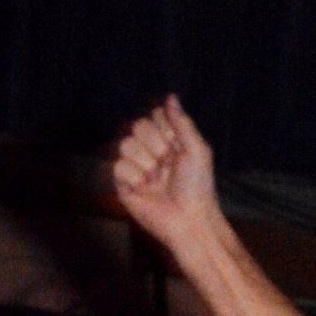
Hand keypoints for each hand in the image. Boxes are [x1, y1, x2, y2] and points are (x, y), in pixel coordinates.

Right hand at [113, 96, 221, 253]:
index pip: (154, 115)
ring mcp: (136, 167)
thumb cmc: (197, 187)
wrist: (190, 219)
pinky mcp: (124, 184)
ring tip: (157, 180)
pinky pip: (118, 166)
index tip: (178, 146)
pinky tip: (145, 189)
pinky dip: (134, 177)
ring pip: (125, 144)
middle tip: (168, 165)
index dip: (165, 128)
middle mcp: (150, 151)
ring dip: (145, 162)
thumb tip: (171, 96)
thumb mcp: (197, 149)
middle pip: (138, 126)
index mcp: (167, 140)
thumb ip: (182, 121)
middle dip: (156, 145)